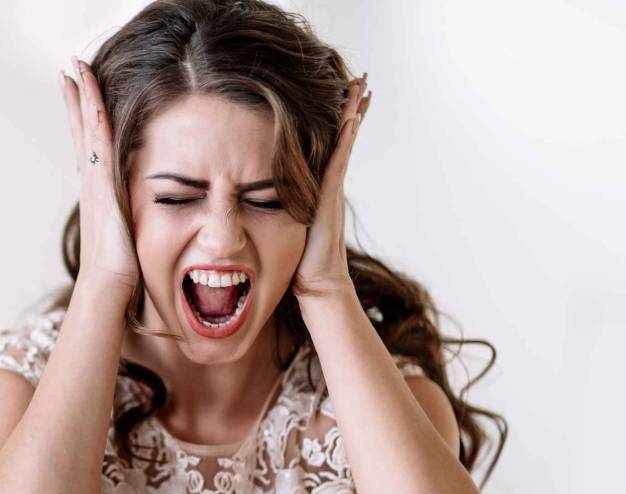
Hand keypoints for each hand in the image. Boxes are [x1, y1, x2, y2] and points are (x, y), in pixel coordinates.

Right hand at [59, 57, 139, 290]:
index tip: (79, 91)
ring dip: (82, 97)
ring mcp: (93, 181)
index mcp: (99, 191)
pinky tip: (93, 95)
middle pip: (81, 129)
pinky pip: (98, 142)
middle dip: (77, 98)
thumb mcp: (127, 235)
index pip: (90, 145)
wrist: (108, 287)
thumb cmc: (119, 272)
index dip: (84, 118)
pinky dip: (93, 116)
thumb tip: (137, 220)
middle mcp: (92, 181)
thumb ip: (130, 220)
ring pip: (87, 129)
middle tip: (71, 68)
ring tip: (76, 69)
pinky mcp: (101, 185)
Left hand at [293, 73, 370, 297]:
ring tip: (362, 88)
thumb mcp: (286, 221)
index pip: (332, 144)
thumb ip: (283, 203)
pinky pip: (339, 161)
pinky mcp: (330, 197)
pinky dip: (345, 140)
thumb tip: (263, 195)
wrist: (315, 281)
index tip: (346, 94)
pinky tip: (350, 119)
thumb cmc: (299, 258)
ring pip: (345, 143)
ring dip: (353, 114)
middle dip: (352, 108)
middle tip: (362, 79)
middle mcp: (330, 183)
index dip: (340, 119)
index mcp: (320, 185)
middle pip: (344, 136)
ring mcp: (333, 188)